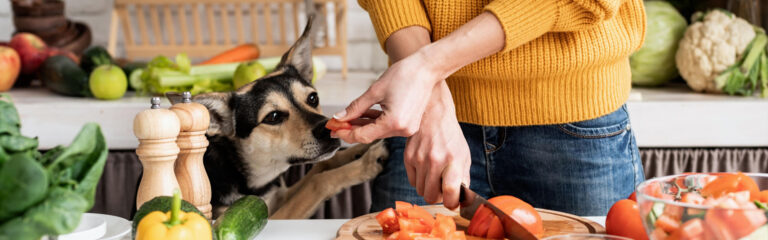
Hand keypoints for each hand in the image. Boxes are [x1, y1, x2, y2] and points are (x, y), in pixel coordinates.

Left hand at [333, 51, 443, 142]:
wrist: (427, 68)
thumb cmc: (404, 75)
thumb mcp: (375, 91)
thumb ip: (355, 107)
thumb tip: (339, 117)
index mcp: (393, 123)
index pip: (363, 135)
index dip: (345, 133)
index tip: (332, 128)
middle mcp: (402, 130)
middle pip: (370, 135)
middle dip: (351, 129)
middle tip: (335, 124)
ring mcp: (407, 128)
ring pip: (378, 131)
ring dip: (362, 125)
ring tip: (346, 118)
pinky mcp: (409, 124)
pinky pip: (387, 126)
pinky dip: (375, 122)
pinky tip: (363, 116)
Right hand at [404, 81, 470, 208]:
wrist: (433, 114)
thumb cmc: (450, 136)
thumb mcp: (463, 155)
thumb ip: (463, 177)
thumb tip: (460, 198)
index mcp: (453, 160)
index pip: (450, 192)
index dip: (451, 203)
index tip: (452, 202)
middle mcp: (435, 160)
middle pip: (431, 196)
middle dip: (438, 197)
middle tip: (442, 189)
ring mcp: (419, 159)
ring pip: (421, 191)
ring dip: (428, 188)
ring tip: (435, 177)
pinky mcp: (408, 157)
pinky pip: (412, 181)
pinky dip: (419, 180)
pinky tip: (425, 169)